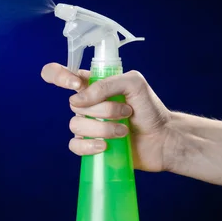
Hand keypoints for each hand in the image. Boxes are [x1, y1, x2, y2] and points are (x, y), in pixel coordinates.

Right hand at [41, 63, 172, 171]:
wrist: (162, 138)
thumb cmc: (150, 108)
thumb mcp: (134, 83)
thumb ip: (106, 84)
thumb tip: (79, 99)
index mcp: (92, 85)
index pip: (58, 74)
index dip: (59, 76)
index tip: (77, 84)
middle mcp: (86, 104)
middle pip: (74, 104)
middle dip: (102, 109)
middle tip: (126, 111)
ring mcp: (87, 125)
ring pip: (75, 125)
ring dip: (102, 128)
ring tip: (123, 131)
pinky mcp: (89, 145)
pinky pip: (75, 145)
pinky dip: (89, 145)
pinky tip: (104, 146)